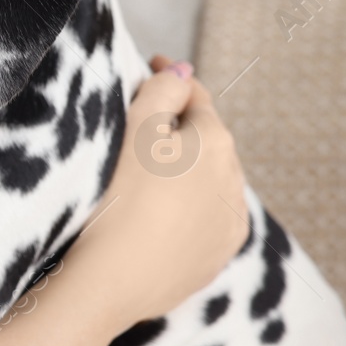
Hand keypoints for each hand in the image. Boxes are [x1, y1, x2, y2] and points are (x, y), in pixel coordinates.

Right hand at [62, 55, 250, 335]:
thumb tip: (183, 71)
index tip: (151, 67)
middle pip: (206, 141)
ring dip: (187, 171)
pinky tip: (159, 213)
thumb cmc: (118, 194)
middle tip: (142, 122)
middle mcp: (234, 181)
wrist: (111, 278)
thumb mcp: (135, 129)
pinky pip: (205, 221)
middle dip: (181, 129)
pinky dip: (187, 209)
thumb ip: (162, 92)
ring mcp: (228, 223)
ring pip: (209, 183)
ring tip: (150, 173)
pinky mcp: (215, 258)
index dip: (172, 79)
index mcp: (216, 141)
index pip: (196, 96)